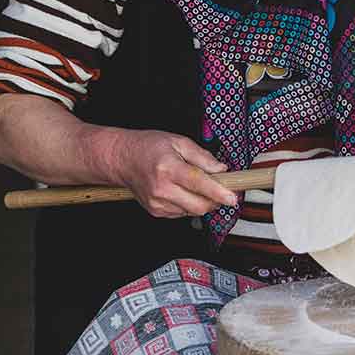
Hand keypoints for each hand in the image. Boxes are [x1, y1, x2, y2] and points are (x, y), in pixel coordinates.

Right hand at [111, 130, 237, 218]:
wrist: (122, 160)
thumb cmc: (148, 147)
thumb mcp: (178, 141)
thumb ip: (202, 156)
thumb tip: (221, 170)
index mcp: (169, 168)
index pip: (199, 184)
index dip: (219, 192)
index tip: (233, 198)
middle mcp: (162, 189)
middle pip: (199, 206)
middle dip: (215, 201)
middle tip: (221, 189)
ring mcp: (158, 203)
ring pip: (192, 212)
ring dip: (201, 201)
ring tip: (193, 184)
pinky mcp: (156, 212)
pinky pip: (182, 213)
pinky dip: (188, 204)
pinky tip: (181, 190)